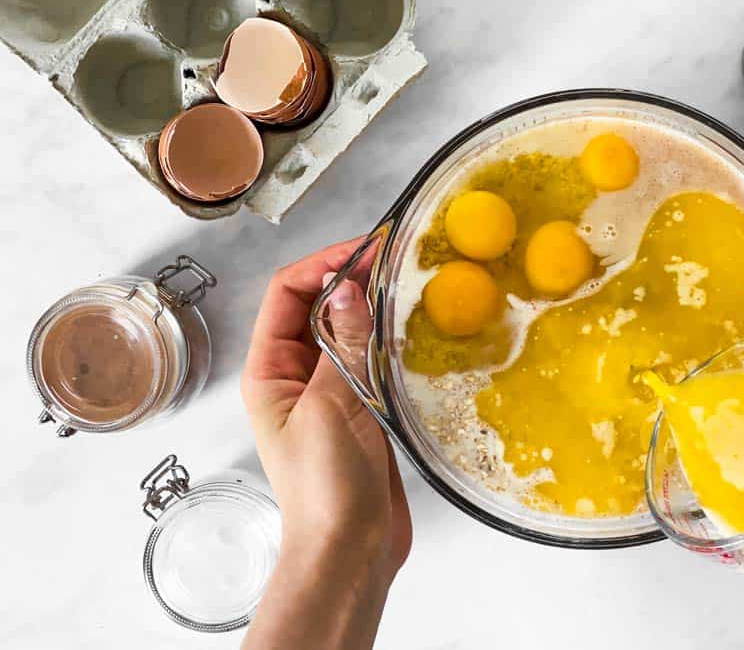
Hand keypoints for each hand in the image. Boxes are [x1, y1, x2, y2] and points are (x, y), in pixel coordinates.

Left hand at [241, 238, 410, 648]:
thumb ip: (342, 345)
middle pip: (318, 307)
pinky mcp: (362, 410)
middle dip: (351, 278)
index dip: (323, 264)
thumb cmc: (324, 488)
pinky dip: (390, 339)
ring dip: (373, 306)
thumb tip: (349, 286)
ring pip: (348, 331)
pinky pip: (372, 360)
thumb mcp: (330, 407)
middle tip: (396, 258)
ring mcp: (330, 392)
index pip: (287, 295)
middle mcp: (296, 375)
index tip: (366, 249)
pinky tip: (416, 329)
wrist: (348, 551)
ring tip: (409, 284)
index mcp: (269, 371)